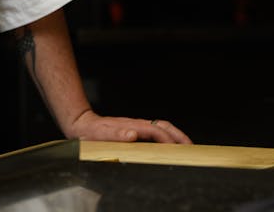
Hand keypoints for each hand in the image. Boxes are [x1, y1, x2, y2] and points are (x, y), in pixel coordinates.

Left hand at [65, 110, 192, 143]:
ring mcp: (137, 126)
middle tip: (191, 147)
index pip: (155, 130)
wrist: (82, 124)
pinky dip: (168, 137)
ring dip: (175, 135)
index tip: (177, 149)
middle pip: (164, 126)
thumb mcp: (100, 135)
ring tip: (186, 147)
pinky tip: (170, 146)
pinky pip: (156, 131)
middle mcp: (137, 124)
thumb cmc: (90, 133)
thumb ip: (116, 134)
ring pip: (162, 127)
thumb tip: (133, 134)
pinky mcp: (136, 130)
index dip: (168, 139)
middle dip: (179, 136)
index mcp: (132, 126)